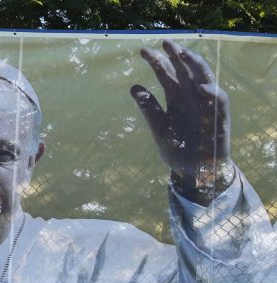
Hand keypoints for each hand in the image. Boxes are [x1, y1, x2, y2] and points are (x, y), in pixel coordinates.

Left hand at [130, 39, 232, 201]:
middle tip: (165, 42)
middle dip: (176, 55)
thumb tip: (133, 87)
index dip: (156, 61)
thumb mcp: (158, 127)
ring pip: (203, 77)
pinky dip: (212, 92)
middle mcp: (191, 96)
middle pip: (185, 69)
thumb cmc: (178, 148)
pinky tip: (201, 87)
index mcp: (175, 97)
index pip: (166, 73)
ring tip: (182, 54)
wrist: (194, 170)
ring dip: (194, 65)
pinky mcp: (218, 118)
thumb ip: (148, 108)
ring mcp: (205, 104)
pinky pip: (218, 101)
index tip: (142, 51)